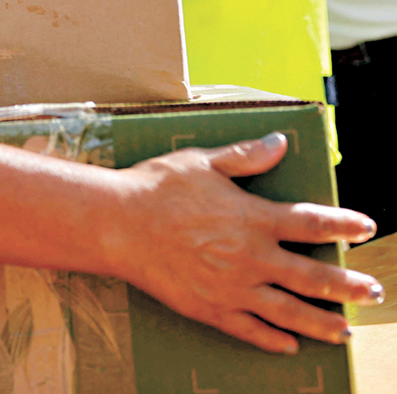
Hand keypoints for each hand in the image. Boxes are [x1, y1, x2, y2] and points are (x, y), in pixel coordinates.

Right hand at [110, 132, 381, 353]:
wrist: (118, 224)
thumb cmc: (157, 187)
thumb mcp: (203, 163)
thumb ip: (246, 157)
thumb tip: (280, 141)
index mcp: (252, 218)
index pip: (312, 223)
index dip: (343, 224)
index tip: (365, 227)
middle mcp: (251, 257)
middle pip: (313, 276)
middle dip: (348, 285)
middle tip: (372, 290)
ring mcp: (233, 288)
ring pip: (290, 312)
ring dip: (323, 322)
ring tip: (345, 329)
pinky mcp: (211, 309)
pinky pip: (251, 331)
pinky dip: (274, 340)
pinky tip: (290, 345)